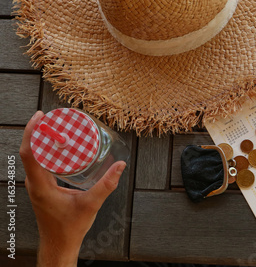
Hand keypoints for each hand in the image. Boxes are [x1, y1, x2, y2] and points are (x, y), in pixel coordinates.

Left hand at [19, 111, 126, 265]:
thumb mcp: (91, 204)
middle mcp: (34, 184)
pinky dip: (46, 152)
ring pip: (33, 157)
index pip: (29, 154)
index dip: (32, 133)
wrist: (59, 244)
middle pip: (29, 151)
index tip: (40, 117)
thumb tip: (120, 165)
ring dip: (41, 141)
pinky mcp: (41, 187)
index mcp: (41, 186)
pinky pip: (39, 164)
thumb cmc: (70, 228)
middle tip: (52, 117)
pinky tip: (59, 148)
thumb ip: (107, 184)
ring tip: (55, 128)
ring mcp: (36, 186)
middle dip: (38, 131)